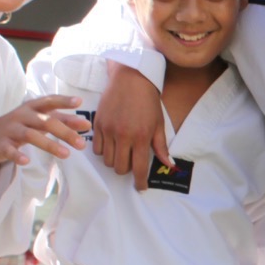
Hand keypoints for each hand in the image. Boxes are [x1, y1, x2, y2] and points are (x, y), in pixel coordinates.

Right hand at [0, 94, 89, 166]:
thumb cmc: (21, 126)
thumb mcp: (40, 120)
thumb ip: (63, 121)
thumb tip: (87, 124)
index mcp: (32, 107)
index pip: (49, 101)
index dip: (63, 101)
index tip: (79, 102)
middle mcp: (22, 115)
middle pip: (45, 121)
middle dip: (65, 132)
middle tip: (82, 144)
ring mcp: (11, 129)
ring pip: (30, 135)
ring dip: (49, 144)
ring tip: (66, 154)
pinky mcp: (1, 145)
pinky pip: (9, 150)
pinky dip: (17, 155)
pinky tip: (26, 161)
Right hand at [92, 62, 169, 188]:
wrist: (132, 77)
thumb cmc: (148, 100)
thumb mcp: (159, 123)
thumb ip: (161, 146)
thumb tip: (168, 165)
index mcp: (141, 136)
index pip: (138, 168)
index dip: (140, 182)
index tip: (141, 187)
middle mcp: (123, 135)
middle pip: (119, 168)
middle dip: (126, 170)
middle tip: (132, 163)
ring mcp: (108, 130)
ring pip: (106, 160)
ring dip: (114, 161)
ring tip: (121, 152)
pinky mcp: (98, 124)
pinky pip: (96, 149)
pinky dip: (103, 151)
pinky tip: (111, 145)